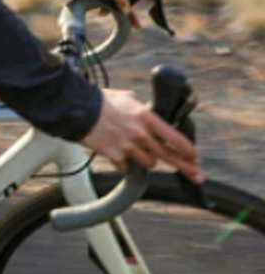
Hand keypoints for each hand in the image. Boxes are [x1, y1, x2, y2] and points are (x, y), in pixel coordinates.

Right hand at [84, 88, 203, 184]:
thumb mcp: (126, 98)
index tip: (195, 157)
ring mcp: (128, 147)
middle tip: (196, 175)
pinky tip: (117, 151)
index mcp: (145, 117)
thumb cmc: (101, 100)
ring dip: (146, 159)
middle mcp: (140, 134)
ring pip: (148, 163)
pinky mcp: (115, 156)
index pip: (174, 137)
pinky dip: (124, 162)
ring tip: (136, 150)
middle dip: (185, 167)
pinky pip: (126, 166)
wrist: (78, 108)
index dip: (188, 149)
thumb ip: (141, 109)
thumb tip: (148, 114)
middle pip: (168, 156)